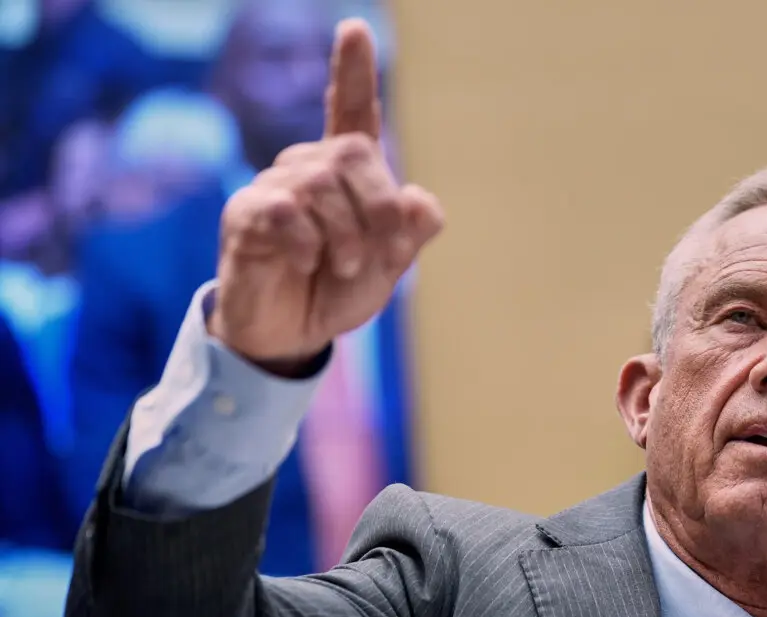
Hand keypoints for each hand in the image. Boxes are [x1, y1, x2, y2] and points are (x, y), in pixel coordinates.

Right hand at [210, 19, 442, 373]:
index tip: (354, 29)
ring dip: (347, 238)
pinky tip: (306, 262)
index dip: (353, 71)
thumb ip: (409, 233)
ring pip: (322, 185)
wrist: (290, 336)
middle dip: (379, 210)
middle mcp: (308, 168)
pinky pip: (286, 210)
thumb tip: (421, 202)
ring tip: (342, 268)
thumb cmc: (336, 292)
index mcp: (346, 175)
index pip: (349, 111)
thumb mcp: (387, 267)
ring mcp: (274, 187)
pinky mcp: (246, 214)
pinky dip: (309, 243)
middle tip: (377, 257)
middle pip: (355, 154)